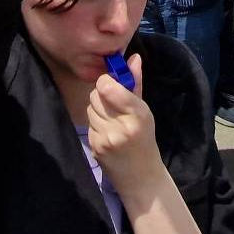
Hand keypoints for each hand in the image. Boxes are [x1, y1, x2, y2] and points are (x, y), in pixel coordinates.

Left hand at [86, 54, 165, 194]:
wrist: (140, 176)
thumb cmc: (144, 139)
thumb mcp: (145, 111)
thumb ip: (136, 84)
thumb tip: (133, 57)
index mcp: (138, 114)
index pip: (108, 87)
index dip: (106, 82)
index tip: (111, 84)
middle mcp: (121, 126)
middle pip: (96, 96)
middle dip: (102, 95)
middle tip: (112, 104)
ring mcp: (106, 138)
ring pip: (90, 109)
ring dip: (97, 110)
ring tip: (111, 120)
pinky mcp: (95, 147)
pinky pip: (88, 124)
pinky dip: (95, 124)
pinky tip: (107, 133)